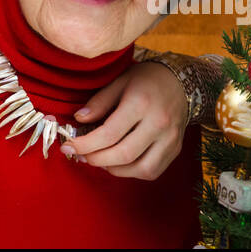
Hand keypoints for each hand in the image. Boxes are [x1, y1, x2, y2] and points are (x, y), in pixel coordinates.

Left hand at [61, 61, 188, 180]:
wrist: (181, 82)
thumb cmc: (146, 80)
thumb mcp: (120, 81)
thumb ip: (99, 102)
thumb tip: (79, 120)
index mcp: (141, 103)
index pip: (109, 133)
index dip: (85, 144)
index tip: (68, 147)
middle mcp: (158, 123)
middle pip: (123, 154)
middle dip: (96, 159)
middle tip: (82, 156)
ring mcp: (170, 138)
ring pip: (140, 168)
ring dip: (114, 169)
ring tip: (100, 159)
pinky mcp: (175, 149)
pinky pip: (152, 171)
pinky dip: (132, 171)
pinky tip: (120, 162)